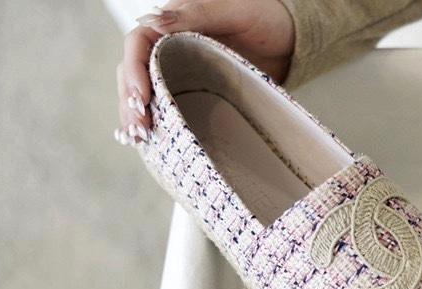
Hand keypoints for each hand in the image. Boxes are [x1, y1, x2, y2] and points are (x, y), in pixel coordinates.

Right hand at [115, 0, 294, 144]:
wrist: (290, 40)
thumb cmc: (265, 17)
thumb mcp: (235, 11)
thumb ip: (197, 14)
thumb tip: (154, 21)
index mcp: (174, 23)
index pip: (138, 44)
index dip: (134, 71)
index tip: (141, 99)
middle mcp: (170, 46)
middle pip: (135, 72)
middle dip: (130, 101)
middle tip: (139, 130)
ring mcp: (181, 70)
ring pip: (146, 91)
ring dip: (136, 116)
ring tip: (138, 140)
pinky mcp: (195, 91)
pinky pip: (167, 104)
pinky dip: (156, 122)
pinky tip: (148, 142)